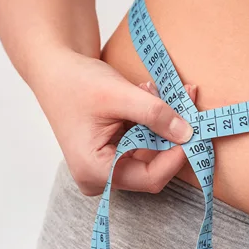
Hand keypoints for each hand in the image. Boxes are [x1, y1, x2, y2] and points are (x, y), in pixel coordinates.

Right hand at [29, 47, 197, 195]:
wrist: (53, 70)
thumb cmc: (75, 82)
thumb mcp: (118, 94)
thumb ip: (155, 113)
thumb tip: (189, 133)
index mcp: (95, 170)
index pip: (150, 178)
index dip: (177, 155)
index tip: (196, 129)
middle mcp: (99, 176)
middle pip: (152, 166)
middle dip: (172, 134)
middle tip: (187, 99)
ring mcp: (104, 167)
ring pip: (150, 152)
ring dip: (163, 123)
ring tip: (162, 90)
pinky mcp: (110, 154)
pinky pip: (142, 143)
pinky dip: (152, 121)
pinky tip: (150, 96)